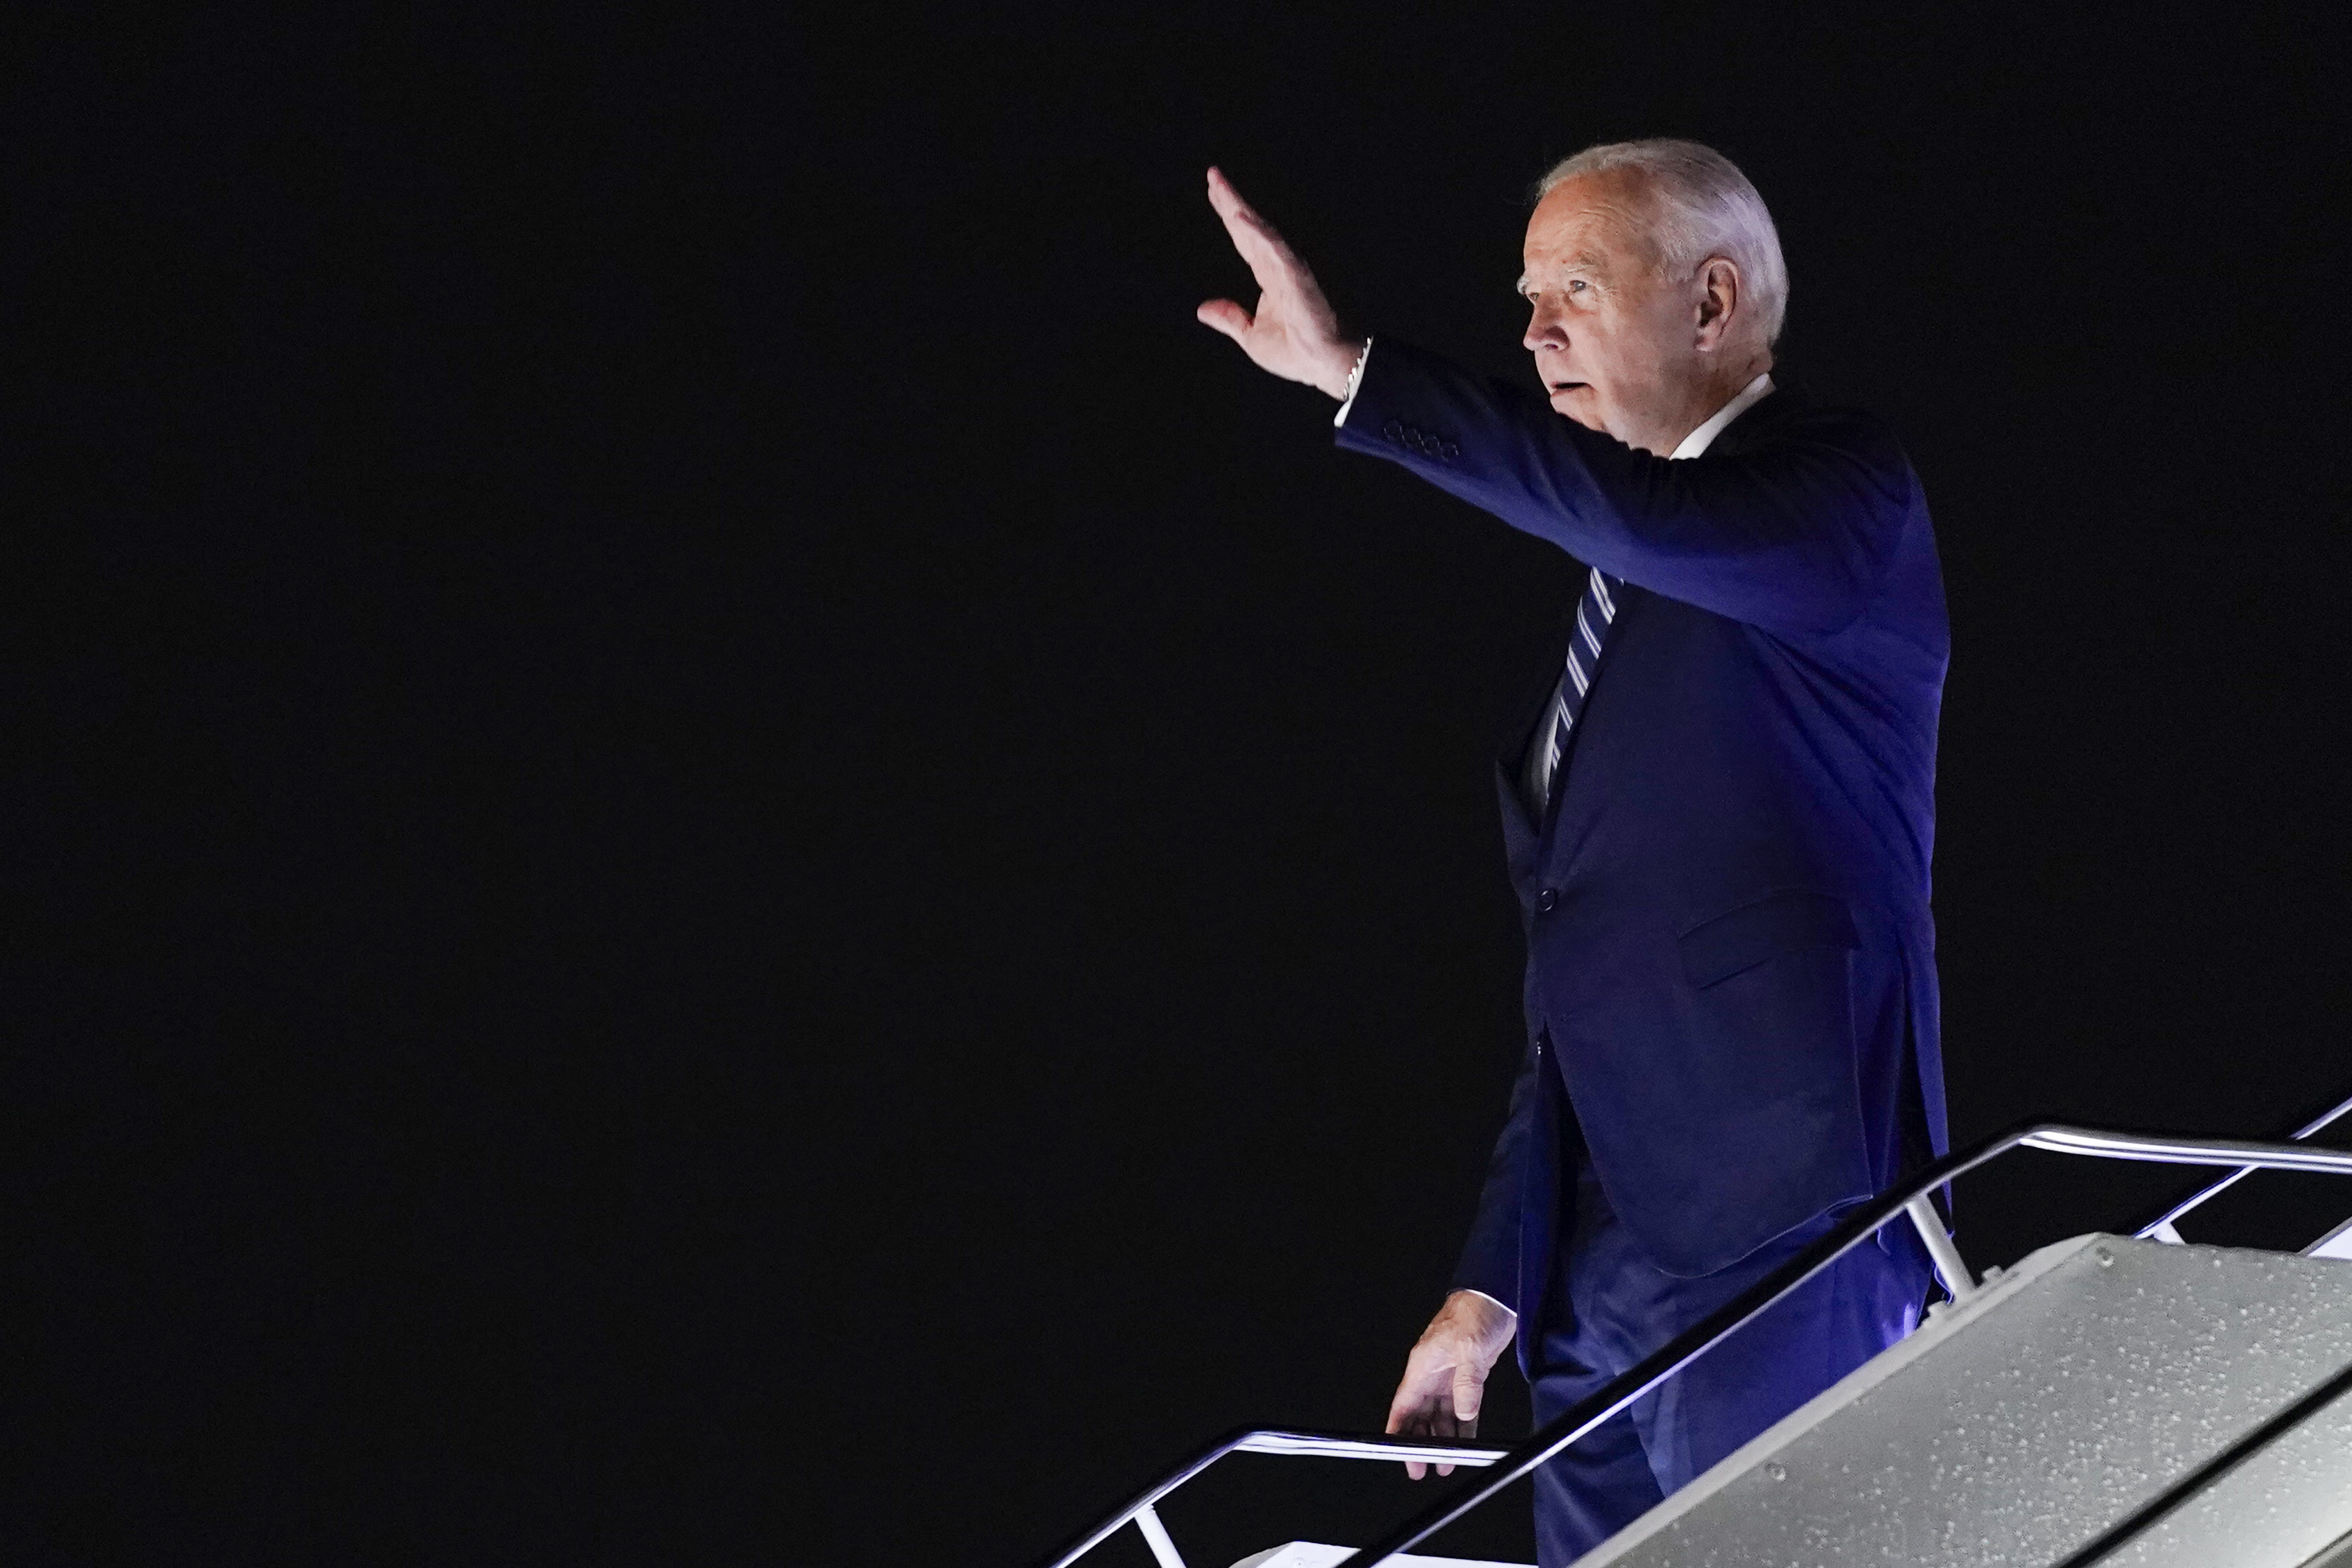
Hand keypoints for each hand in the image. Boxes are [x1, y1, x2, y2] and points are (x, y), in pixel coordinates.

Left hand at [1195, 167, 1364, 398]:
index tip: (1214, 192)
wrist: (1326, 364)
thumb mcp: (1252, 336)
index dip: (1230, 217)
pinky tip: (1239, 218)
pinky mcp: (1297, 275)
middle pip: (1249, 227)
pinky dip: (1257, 233)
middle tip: (1213, 175)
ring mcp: (1288, 267)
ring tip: (1220, 186)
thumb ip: (1230, 318)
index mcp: (1268, 277)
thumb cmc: (1298, 352)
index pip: (1245, 239)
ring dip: (1240, 208)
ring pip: (1260, 230)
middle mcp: (1277, 266)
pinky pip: (1275, 249)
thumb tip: (1202, 309)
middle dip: (1231, 201)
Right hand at [1385, 1289, 1516, 1478]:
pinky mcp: (1469, 1376)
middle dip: (1419, 1442)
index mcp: (1422, 1366)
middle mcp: (1433, 1374)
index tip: (1394, 1449)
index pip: (1404, 1404)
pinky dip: (1464, 1426)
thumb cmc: (1473, 1314)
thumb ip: (1466, 1384)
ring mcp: (1450, 1376)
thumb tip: (1464, 1412)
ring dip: (1443, 1438)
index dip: (1397, 1428)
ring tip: (1446, 1461)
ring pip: (1441, 1415)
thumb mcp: (1468, 1349)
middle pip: (1420, 1415)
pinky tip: (1466, 1442)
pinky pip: (1463, 1408)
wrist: (1495, 1299)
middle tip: (1421, 1467)